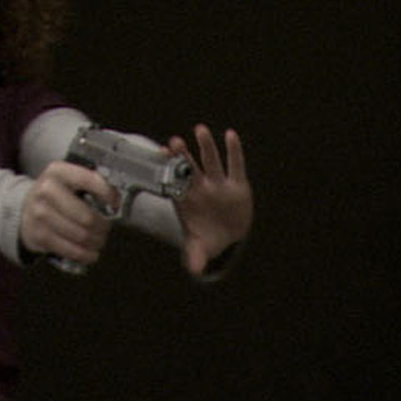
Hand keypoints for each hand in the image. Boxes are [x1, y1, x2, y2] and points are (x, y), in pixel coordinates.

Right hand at [22, 162, 117, 266]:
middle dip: (103, 226)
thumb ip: (90, 184)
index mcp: (58, 171)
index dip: (108, 194)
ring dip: (96, 242)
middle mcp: (46, 190)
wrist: (23, 209)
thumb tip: (116, 202)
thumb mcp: (68, 180)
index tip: (115, 204)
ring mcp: (40, 214)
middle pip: (87, 217)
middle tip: (105, 229)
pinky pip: (71, 250)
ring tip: (98, 240)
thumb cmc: (56, 195)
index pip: (90, 180)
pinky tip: (91, 253)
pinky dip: (86, 255)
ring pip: (81, 236)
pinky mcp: (39, 236)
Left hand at [168, 124, 250, 275]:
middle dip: (183, 155)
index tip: (162, 155)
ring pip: (211, 161)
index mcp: (187, 199)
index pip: (176, 182)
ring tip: (200, 130)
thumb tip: (194, 269)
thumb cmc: (208, 237)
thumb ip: (196, 257)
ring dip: (206, 146)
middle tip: (174, 141)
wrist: (228, 235)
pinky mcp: (237, 184)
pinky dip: (234, 150)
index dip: (169, 169)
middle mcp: (201, 187)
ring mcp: (219, 184)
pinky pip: (235, 165)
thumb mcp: (201, 249)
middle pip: (190, 168)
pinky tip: (231, 136)